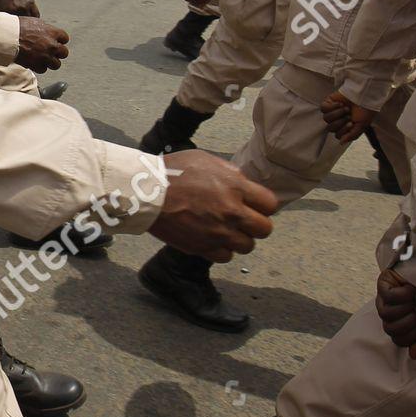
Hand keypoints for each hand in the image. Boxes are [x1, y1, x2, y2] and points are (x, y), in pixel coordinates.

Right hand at [15, 17, 69, 71]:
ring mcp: (45, 56)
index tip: (56, 41)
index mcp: (52, 32)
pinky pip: (43, 69)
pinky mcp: (37, 65)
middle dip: (58, 52)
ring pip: (56, 64)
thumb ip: (45, 29)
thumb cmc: (18, 27)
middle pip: (64, 53)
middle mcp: (52, 45)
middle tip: (52, 51)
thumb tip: (47, 33)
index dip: (60, 40)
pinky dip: (39, 67)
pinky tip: (35, 62)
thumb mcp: (35, 22)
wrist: (7, 37)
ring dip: (51, 62)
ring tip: (44, 59)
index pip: (65, 38)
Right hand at [148, 150, 278, 261]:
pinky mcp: (203, 247)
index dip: (262, 205)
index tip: (253, 205)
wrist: (145, 192)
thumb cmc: (172, 171)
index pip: (270, 204)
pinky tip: (211, 239)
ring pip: (247, 246)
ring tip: (225, 230)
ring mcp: (218, 232)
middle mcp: (232, 212)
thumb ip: (229, 172)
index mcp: (235, 187)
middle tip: (242, 220)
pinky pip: (226, 256)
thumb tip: (242, 182)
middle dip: (256, 225)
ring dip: (239, 239)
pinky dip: (221, 249)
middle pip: (265, 229)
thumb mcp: (204, 159)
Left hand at [320, 91, 375, 143]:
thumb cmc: (365, 111)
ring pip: (326, 119)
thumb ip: (351, 135)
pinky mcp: (328, 103)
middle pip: (330, 128)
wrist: (364, 96)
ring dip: (337, 114)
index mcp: (345, 128)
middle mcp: (337, 121)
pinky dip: (333, 107)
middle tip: (349, 116)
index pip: (337, 135)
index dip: (343, 130)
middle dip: (340, 122)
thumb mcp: (361, 126)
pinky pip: (324, 109)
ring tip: (346, 108)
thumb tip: (341, 142)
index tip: (352, 123)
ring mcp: (332, 112)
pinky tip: (341, 104)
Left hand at [377, 269, 415, 358]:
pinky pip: (387, 296)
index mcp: (404, 323)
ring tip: (415, 300)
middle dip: (409, 323)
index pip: (398, 340)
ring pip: (386, 314)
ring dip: (406, 308)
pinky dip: (403, 294)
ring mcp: (385, 298)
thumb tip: (413, 355)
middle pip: (390, 329)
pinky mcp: (384, 284)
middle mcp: (392, 312)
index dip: (412, 336)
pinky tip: (410, 289)